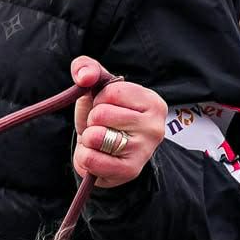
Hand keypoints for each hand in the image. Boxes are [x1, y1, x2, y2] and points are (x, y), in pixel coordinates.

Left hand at [70, 56, 164, 187]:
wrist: (106, 154)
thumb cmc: (104, 117)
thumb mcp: (96, 88)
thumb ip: (87, 69)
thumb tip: (84, 77)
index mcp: (154, 103)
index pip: (111, 91)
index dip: (99, 99)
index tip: (108, 107)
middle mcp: (155, 127)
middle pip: (102, 114)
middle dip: (92, 120)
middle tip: (103, 127)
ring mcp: (144, 151)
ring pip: (95, 136)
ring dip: (88, 138)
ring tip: (100, 141)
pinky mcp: (129, 171)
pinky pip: (91, 159)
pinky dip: (84, 157)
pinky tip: (96, 156)